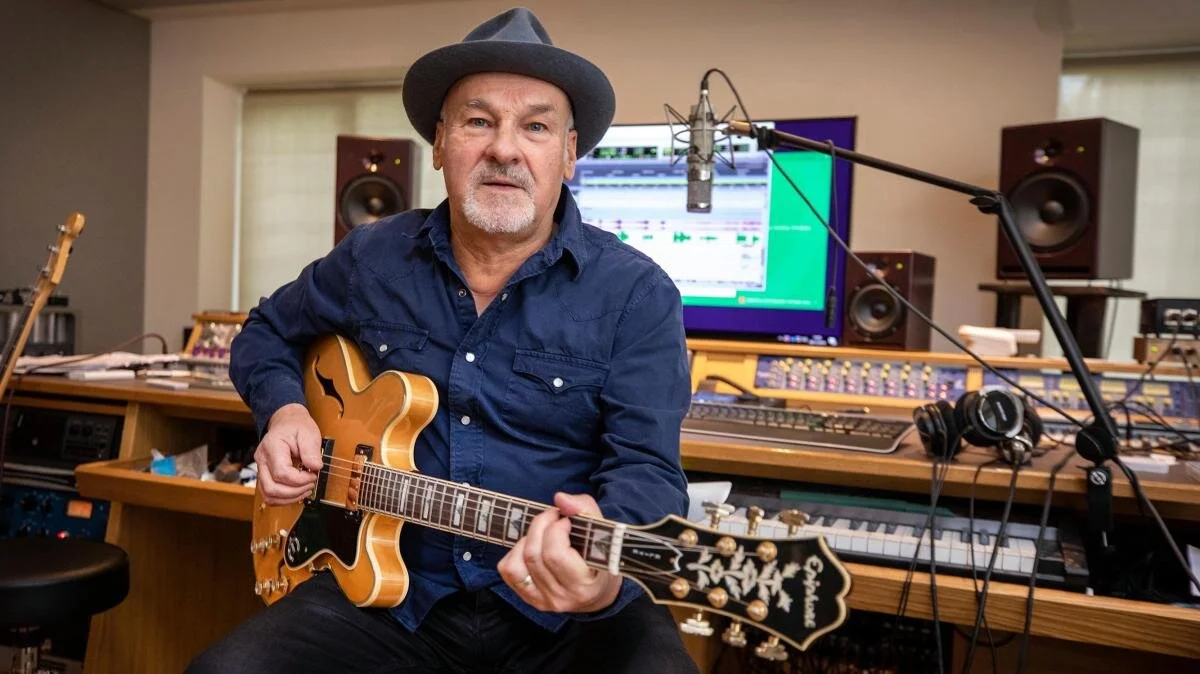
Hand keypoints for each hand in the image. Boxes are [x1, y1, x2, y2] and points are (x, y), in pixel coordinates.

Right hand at [254, 403, 322, 504]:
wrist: (286, 422)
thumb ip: (311, 451)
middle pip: (271, 488)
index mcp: (272, 447)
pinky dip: (284, 498)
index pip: (282, 473)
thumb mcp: (308, 433)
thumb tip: (315, 467)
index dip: (300, 480)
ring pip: (268, 495)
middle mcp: (262, 460)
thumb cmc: (296, 426)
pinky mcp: (264, 475)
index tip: (313, 475)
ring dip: (289, 498)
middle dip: (294, 492)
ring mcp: (261, 469)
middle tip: (310, 485)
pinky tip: (297, 491)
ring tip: (305, 490)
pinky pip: (269, 494)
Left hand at [498, 492, 621, 613]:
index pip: (555, 554)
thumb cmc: (601, 556)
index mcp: (583, 584)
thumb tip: (560, 499)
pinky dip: (515, 552)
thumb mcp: (603, 530)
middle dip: (540, 526)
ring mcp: (544, 600)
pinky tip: (531, 546)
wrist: (598, 591)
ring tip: (543, 532)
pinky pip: (509, 571)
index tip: (566, 520)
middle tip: (552, 517)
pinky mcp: (530, 599)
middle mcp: (562, 597)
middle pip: (535, 555)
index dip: (555, 529)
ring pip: (519, 562)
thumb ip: (584, 509)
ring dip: (528, 538)